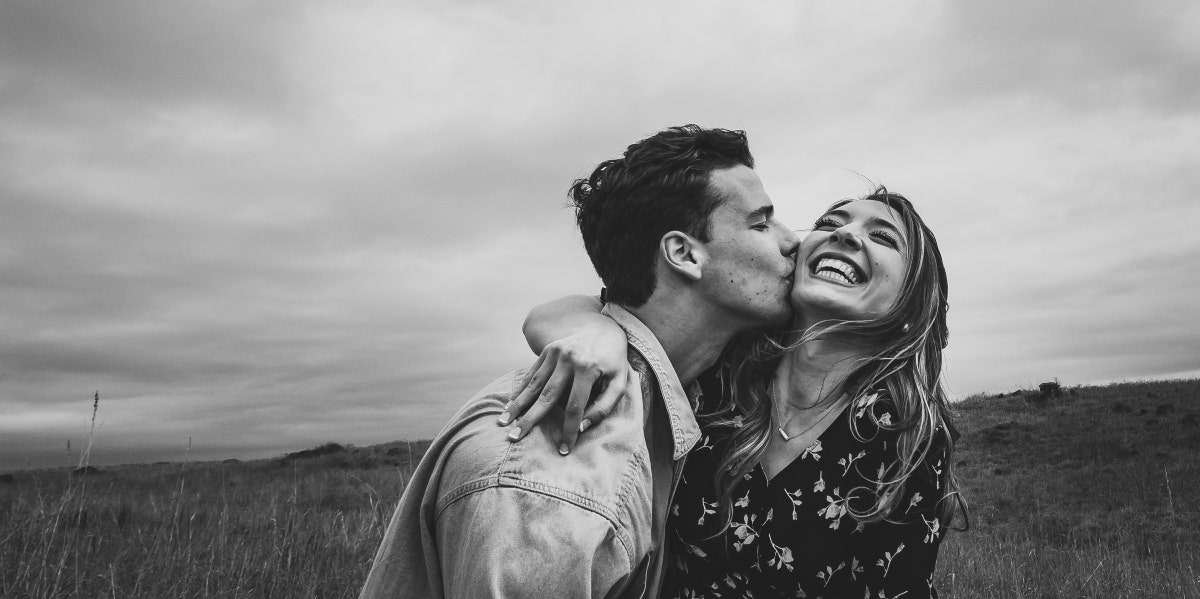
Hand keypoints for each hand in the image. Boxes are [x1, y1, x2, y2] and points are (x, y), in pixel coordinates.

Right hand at [499, 318, 630, 454]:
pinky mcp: (548, 350)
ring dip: (518, 404)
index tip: (563, 449)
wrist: (604, 329)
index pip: (575, 406)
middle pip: (547, 396)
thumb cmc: (613, 362)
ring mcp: (556, 353)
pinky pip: (532, 373)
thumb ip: (604, 406)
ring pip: (534, 384)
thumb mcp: (619, 383)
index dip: (568, 429)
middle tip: (515, 437)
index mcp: (588, 369)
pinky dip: (520, 389)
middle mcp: (569, 359)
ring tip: (504, 422)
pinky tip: (510, 404)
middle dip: (530, 419)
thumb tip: (581, 427)